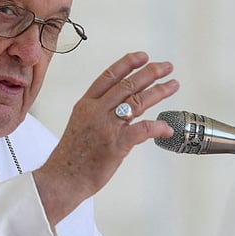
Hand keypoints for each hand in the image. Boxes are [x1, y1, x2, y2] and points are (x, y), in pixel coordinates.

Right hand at [33, 51, 179, 223]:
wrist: (62, 179)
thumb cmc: (71, 158)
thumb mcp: (79, 126)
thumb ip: (98, 115)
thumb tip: (120, 112)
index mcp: (86, 105)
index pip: (108, 76)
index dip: (127, 64)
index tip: (142, 56)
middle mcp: (96, 111)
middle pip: (127, 85)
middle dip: (150, 73)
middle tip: (166, 66)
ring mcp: (107, 127)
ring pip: (137, 102)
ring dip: (159, 92)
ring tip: (173, 85)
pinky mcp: (116, 145)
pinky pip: (142, 129)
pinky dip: (158, 127)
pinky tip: (167, 128)